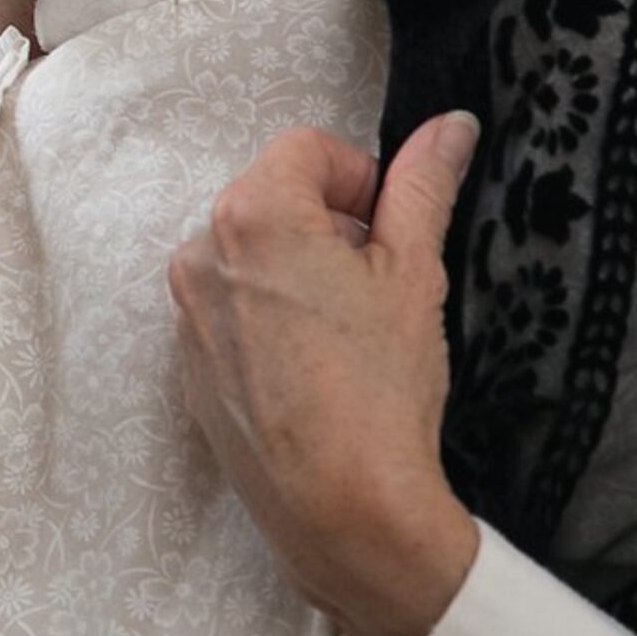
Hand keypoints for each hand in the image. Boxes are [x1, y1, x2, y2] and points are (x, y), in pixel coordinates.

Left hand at [167, 111, 483, 635]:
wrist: (342, 510)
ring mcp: (187, 316)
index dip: (360, 179)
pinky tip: (318, 373)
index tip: (389, 228)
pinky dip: (272, 323)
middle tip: (378, 286)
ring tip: (350, 335)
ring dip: (300, 274)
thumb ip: (423, 185)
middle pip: (273, 202)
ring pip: (252, 260)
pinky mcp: (190, 369)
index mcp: (252, 214)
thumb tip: (449, 124)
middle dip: (329, 227)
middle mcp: (200, 255)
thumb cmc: (381, 388)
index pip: (307, 149)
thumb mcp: (415, 272)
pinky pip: (233, 316)